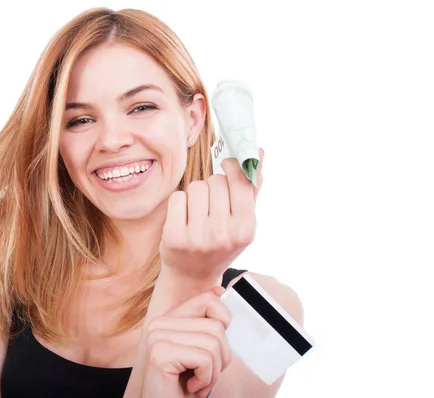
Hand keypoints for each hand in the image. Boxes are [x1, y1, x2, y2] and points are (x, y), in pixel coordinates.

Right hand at [140, 287, 231, 397]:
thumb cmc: (185, 387)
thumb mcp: (202, 350)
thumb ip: (208, 321)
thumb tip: (220, 289)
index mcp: (169, 319)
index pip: (208, 299)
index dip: (223, 322)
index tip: (214, 348)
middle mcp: (159, 324)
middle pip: (216, 326)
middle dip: (220, 358)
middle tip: (204, 375)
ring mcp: (157, 337)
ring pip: (214, 343)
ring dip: (213, 372)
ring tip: (197, 383)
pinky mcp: (160, 354)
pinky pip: (205, 359)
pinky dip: (206, 380)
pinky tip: (190, 389)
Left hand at [160, 148, 263, 281]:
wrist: (192, 276)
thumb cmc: (222, 242)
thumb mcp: (243, 220)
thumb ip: (252, 186)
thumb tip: (259, 151)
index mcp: (246, 228)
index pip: (240, 180)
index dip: (232, 167)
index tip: (227, 165)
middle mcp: (224, 234)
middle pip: (216, 181)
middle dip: (213, 186)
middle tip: (212, 204)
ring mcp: (199, 237)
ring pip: (196, 187)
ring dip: (196, 194)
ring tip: (198, 213)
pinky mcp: (175, 237)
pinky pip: (177, 197)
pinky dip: (179, 203)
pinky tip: (184, 218)